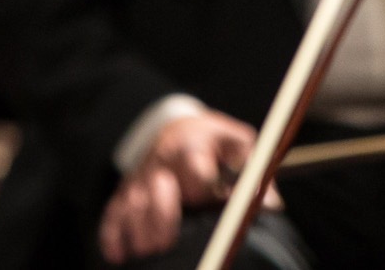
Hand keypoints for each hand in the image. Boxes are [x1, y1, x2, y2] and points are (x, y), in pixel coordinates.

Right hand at [96, 109, 258, 263]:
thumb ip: (253, 173)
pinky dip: (112, 236)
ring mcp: (140, 179)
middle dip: (160, 216)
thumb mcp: (238, 145)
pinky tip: (118, 255)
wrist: (177, 129)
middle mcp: (161, 162)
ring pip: (132, 205)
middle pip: (155, 189)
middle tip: (166, 242)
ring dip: (138, 231)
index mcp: (192, 145)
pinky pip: (112, 214)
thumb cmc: (214, 143)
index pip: (193, 165)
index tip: (212, 200)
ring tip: (150, 251)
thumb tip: (272, 206)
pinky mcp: (124, 194)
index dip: (200, 185)